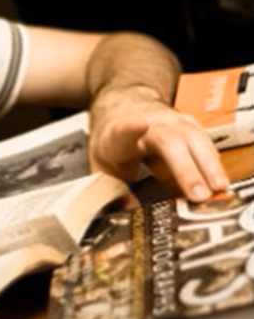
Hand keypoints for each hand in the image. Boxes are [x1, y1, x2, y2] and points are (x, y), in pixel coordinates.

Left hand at [88, 88, 228, 201]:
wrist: (122, 107)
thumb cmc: (113, 142)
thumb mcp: (101, 168)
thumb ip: (111, 193)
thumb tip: (128, 211)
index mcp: (118, 136)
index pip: (123, 131)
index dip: (131, 128)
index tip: (140, 125)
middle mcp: (148, 124)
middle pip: (169, 140)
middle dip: (186, 168)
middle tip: (199, 195)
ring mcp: (172, 122)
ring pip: (193, 139)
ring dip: (207, 166)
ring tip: (217, 189)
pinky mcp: (189, 125)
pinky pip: (203, 142)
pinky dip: (211, 162)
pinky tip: (217, 180)